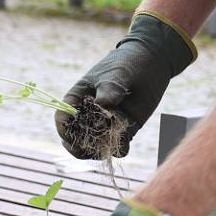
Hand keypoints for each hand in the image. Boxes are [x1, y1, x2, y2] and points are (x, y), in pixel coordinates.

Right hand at [54, 11, 196, 158]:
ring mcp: (106, 124)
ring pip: (95, 146)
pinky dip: (119, 149)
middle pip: (75, 138)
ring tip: (106, 150)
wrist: (151, 63)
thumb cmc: (126, 63)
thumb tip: (103, 105)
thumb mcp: (116, 73)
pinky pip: (117, 146)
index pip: (63, 117)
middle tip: (85, 151)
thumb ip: (108, 90)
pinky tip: (124, 147)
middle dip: (78, 147)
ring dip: (98, 151)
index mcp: (78, 99)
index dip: (63, 129)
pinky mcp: (124, 130)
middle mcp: (89, 115)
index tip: (69, 137)